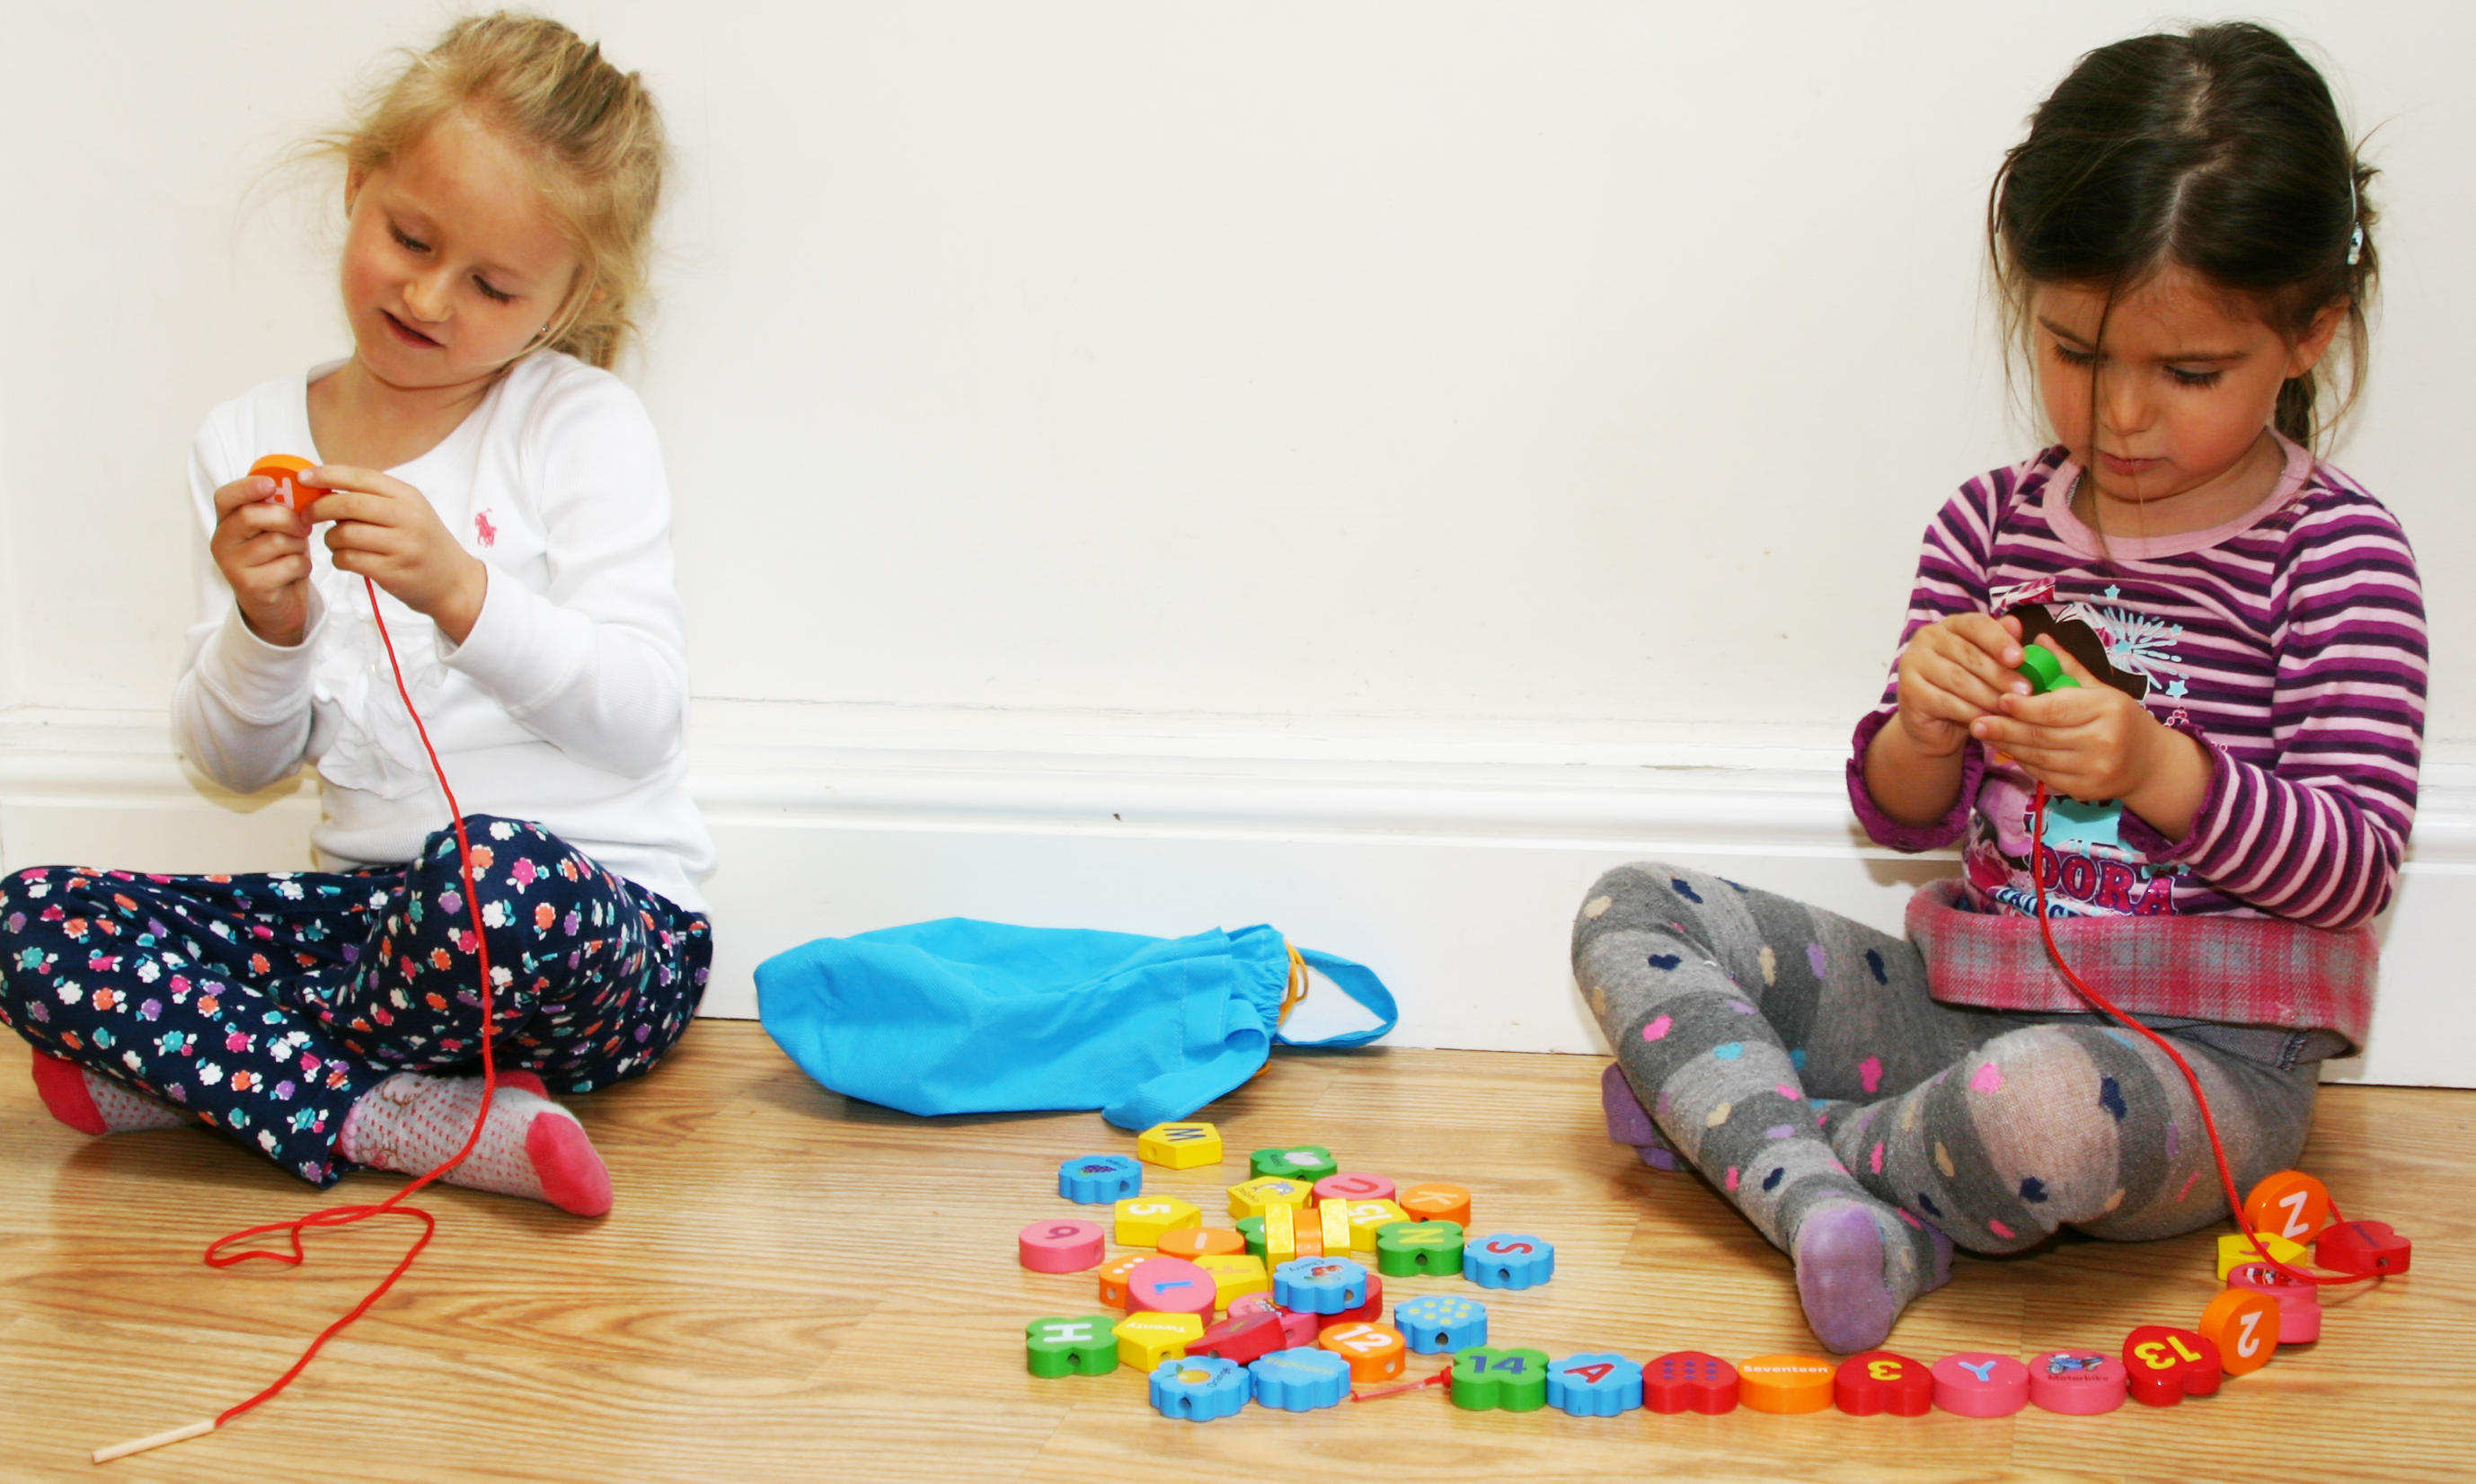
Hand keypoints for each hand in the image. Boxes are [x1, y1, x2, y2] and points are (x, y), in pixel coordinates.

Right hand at [209, 474, 313, 645]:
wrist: (276, 606)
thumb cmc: (277, 559)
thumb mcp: (276, 530)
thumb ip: (279, 509)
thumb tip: (303, 488)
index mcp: (225, 523)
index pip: (225, 497)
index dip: (247, 487)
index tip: (271, 484)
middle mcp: (222, 543)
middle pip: (251, 515)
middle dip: (287, 517)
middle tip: (304, 526)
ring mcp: (233, 566)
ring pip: (276, 540)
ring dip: (299, 545)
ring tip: (296, 552)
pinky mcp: (252, 586)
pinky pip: (289, 564)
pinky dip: (303, 566)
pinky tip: (296, 572)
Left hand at [299, 466, 488, 644]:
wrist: (454, 581)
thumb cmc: (422, 543)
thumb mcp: (408, 511)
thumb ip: (373, 498)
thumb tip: (324, 486)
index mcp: (408, 497)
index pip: (360, 478)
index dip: (327, 475)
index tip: (303, 478)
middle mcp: (408, 518)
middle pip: (348, 505)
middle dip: (318, 508)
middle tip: (306, 515)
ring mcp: (402, 546)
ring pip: (345, 534)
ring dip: (330, 539)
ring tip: (336, 542)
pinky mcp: (394, 572)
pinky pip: (350, 560)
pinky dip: (339, 559)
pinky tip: (346, 559)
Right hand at [1893, 613, 2029, 757]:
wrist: (1936, 725)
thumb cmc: (1967, 691)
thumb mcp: (1988, 666)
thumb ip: (2000, 646)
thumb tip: (2015, 625)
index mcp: (1950, 625)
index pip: (1976, 624)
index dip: (1999, 640)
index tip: (2020, 658)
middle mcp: (1927, 638)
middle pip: (1969, 654)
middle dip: (2000, 674)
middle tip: (2025, 690)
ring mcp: (1913, 663)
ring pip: (1959, 679)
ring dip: (1988, 695)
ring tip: (2010, 707)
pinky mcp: (1909, 690)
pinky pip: (1945, 701)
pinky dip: (1970, 711)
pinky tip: (1988, 719)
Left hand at [1968, 640, 2210, 837]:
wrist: (2150, 763)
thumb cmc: (2120, 718)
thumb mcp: (2099, 688)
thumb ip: (2066, 665)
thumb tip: (2037, 638)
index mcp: (2107, 708)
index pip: (2055, 709)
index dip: (2023, 706)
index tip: (1999, 700)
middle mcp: (2103, 740)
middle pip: (2042, 735)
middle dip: (2005, 729)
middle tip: (1976, 722)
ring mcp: (2095, 769)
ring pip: (2039, 758)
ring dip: (2009, 746)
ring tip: (1986, 735)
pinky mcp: (2086, 791)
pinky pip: (2045, 776)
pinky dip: (2025, 762)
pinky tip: (2010, 750)